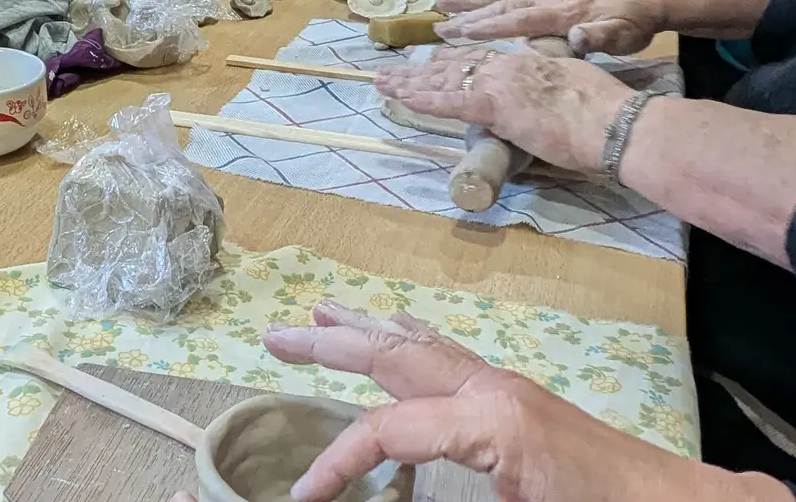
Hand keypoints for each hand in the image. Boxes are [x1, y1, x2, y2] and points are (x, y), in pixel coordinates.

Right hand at [257, 302, 773, 501]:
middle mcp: (493, 390)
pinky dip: (412, 342)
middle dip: (331, 344)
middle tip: (274, 335)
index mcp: (490, 421)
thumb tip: (395, 487)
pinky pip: (452, 359)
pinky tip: (399, 335)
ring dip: (368, 330)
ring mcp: (509, 388)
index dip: (337, 462)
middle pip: (396, 355)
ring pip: (422, 348)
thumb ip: (451, 496)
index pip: (387, 429)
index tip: (302, 494)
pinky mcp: (521, 401)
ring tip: (321, 311)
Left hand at [374, 45, 628, 171]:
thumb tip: (547, 94)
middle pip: (455, 65)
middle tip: (393, 71)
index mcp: (527, 61)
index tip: (429, 59)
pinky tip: (401, 99)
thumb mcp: (573, 86)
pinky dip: (422, 100)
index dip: (450, 61)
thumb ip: (552, 85)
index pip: (480, 58)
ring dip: (410, 83)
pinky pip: (449, 102)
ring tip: (383, 84)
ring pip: (444, 80)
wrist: (613, 122)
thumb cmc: (602, 113)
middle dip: (420, 70)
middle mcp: (508, 66)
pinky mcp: (494, 107)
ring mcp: (499, 84)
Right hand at [433, 0, 660, 52]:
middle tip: (436, 23)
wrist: (643, 1)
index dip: (484, 26)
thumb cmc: (630, 25)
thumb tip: (578, 36)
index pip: (514, 20)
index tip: (455, 32)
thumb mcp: (621, 35)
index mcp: (558, 13)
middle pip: (499, 4)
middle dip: (466, 14)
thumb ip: (598, 35)